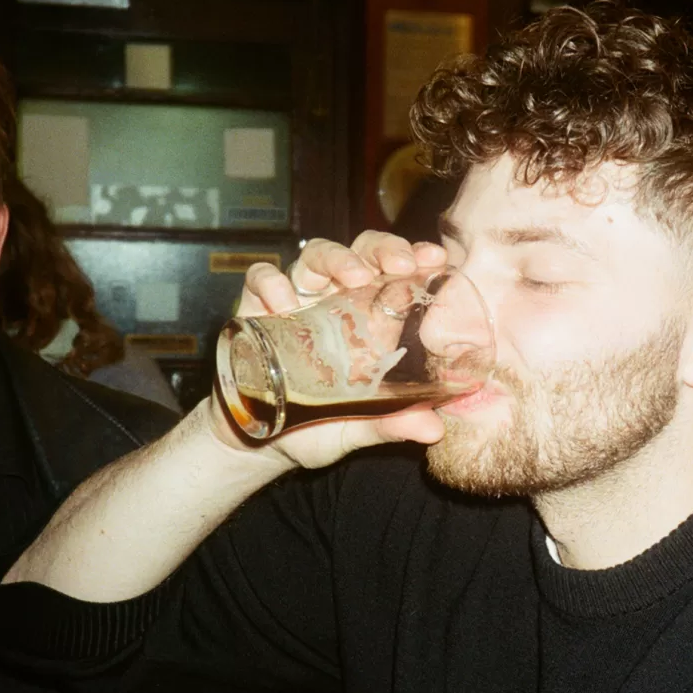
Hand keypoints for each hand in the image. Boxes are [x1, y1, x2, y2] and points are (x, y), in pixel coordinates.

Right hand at [209, 232, 449, 468]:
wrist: (259, 443)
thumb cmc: (316, 427)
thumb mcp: (357, 427)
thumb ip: (392, 423)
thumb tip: (434, 430)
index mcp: (371, 318)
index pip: (397, 273)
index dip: (418, 257)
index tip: (437, 259)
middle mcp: (337, 298)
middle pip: (362, 251)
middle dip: (385, 249)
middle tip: (403, 264)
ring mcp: (297, 297)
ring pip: (317, 254)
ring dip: (338, 258)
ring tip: (355, 278)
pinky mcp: (255, 306)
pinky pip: (261, 277)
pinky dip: (271, 281)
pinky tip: (282, 303)